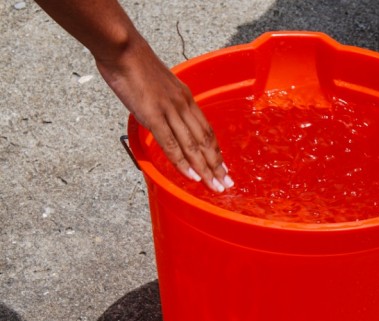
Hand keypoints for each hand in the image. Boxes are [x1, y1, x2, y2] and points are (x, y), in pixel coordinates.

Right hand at [96, 38, 232, 191]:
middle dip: (217, 165)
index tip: (223, 167)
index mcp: (185, 98)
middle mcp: (183, 106)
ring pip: (193, 146)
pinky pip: (171, 144)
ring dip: (205, 169)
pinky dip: (183, 162)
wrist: (122, 47)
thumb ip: (165, 101)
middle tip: (226, 184)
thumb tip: (165, 115)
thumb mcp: (159, 84)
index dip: (216, 150)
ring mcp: (169, 111)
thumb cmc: (134, 63)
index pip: (206, 130)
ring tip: (215, 186)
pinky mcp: (153, 115)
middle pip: (205, 141)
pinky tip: (191, 176)